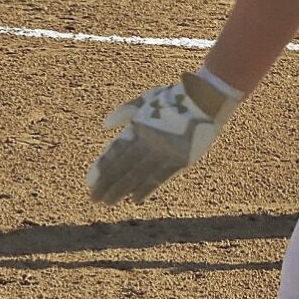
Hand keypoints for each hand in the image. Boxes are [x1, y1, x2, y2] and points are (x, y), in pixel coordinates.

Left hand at [86, 71, 242, 204]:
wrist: (208, 98)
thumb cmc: (176, 96)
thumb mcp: (148, 98)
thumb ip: (126, 111)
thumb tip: (105, 125)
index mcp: (140, 126)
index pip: (115, 152)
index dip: (101, 169)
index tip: (89, 183)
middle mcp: (150, 141)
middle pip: (123, 167)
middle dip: (107, 184)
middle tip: (94, 198)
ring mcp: (166, 151)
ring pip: (137, 176)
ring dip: (121, 190)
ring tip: (109, 201)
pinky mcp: (181, 159)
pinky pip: (160, 178)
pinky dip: (146, 189)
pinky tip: (135, 199)